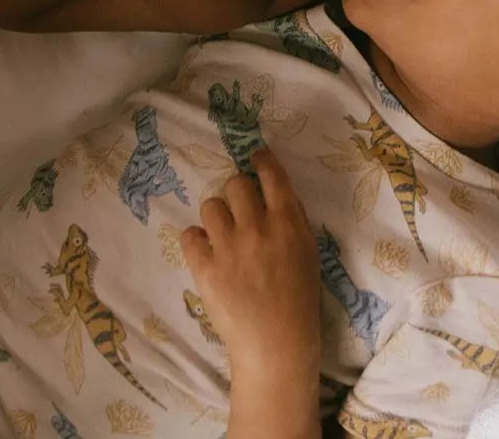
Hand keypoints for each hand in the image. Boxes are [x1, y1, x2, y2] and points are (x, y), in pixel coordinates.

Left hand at [181, 152, 321, 387]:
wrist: (276, 340)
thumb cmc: (299, 298)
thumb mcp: (308, 252)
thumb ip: (293, 220)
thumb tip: (275, 192)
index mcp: (288, 222)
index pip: (271, 174)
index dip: (260, 160)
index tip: (254, 157)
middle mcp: (257, 227)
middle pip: (235, 184)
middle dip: (236, 192)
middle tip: (239, 209)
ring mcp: (228, 247)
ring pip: (210, 205)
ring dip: (216, 216)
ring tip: (222, 235)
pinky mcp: (205, 268)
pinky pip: (189, 235)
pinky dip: (197, 241)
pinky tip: (207, 253)